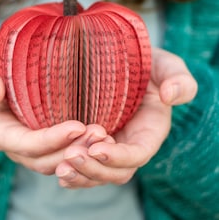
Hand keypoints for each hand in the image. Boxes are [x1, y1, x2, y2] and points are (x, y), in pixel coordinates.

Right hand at [0, 53, 109, 173]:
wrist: (7, 74)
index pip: (26, 145)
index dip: (50, 140)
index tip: (77, 126)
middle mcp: (16, 148)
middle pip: (46, 160)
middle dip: (73, 150)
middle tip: (100, 134)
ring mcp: (34, 149)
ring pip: (59, 162)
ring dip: (83, 154)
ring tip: (105, 137)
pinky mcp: (48, 145)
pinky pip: (67, 156)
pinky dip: (84, 152)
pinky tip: (104, 140)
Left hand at [54, 48, 197, 187]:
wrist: (125, 63)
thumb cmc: (146, 65)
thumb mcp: (166, 66)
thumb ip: (179, 80)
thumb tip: (170, 96)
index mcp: (149, 131)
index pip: (138, 154)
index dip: (119, 157)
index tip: (96, 148)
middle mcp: (130, 144)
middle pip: (116, 171)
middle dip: (94, 169)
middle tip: (71, 156)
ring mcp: (111, 146)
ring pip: (99, 174)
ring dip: (80, 174)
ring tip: (61, 167)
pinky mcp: (93, 143)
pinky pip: (86, 166)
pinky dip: (74, 173)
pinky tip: (59, 169)